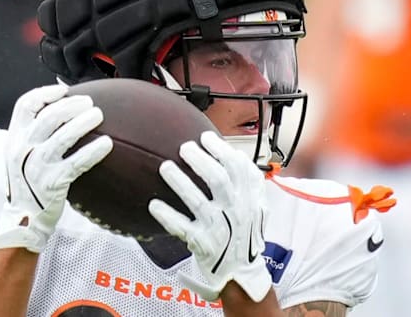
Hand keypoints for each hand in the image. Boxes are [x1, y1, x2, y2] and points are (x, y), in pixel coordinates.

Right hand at [0, 85, 112, 252]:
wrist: (23, 218)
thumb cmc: (28, 181)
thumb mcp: (21, 154)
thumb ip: (34, 133)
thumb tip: (62, 106)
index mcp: (14, 138)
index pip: (25, 105)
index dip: (45, 93)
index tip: (64, 90)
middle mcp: (23, 149)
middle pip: (48, 117)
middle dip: (71, 106)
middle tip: (89, 103)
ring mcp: (37, 167)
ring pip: (63, 137)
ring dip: (83, 122)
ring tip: (98, 115)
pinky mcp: (53, 183)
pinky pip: (77, 163)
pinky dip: (93, 152)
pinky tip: (107, 144)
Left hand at [148, 131, 271, 301]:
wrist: (240, 271)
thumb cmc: (243, 233)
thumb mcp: (257, 206)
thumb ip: (249, 182)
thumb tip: (233, 152)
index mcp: (249, 199)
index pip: (238, 168)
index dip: (221, 150)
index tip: (204, 138)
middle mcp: (235, 212)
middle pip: (217, 180)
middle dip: (199, 161)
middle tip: (184, 147)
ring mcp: (218, 229)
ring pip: (198, 202)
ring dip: (180, 183)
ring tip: (165, 167)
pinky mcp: (202, 244)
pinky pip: (182, 228)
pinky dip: (168, 216)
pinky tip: (153, 204)